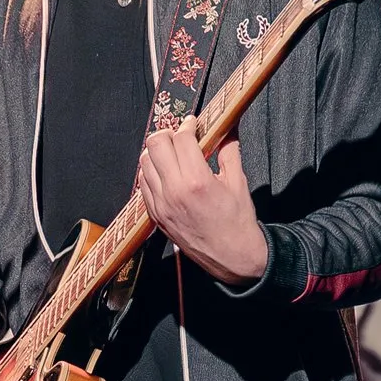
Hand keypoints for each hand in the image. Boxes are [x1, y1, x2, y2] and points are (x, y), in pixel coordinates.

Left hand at [137, 127, 267, 284]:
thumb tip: (227, 127)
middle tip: (181, 137)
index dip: (188, 125)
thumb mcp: (238, 182)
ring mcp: (161, 204)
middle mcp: (174, 191)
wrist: (232, 257)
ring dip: (158, 152)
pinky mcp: (155, 215)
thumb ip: (229, 150)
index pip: (181, 138)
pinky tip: (167, 173)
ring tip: (173, 154)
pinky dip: (152, 172)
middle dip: (168, 134)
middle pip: (155, 144)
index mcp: (197, 181)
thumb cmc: (237, 223)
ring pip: (144, 162)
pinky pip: (143, 183)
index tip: (194, 124)